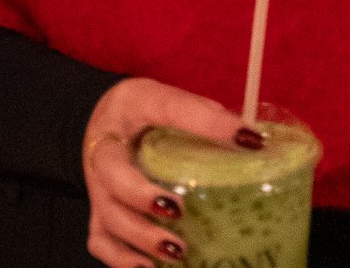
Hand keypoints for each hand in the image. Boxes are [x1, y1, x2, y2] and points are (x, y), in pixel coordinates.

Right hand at [83, 77, 253, 266]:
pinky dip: (122, 259)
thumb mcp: (172, 98)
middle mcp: (105, 149)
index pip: (170, 109)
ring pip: (107, 215)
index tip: (250, 140)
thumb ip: (205, 115)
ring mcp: (98, 185)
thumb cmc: (146, 112)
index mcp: (133, 105)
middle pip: (113, 174)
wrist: (104, 119)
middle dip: (142, 196)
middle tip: (177, 210)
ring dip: (140, 237)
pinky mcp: (99, 212)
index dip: (210, 124)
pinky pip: (101, 241)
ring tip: (175, 250)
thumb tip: (251, 139)